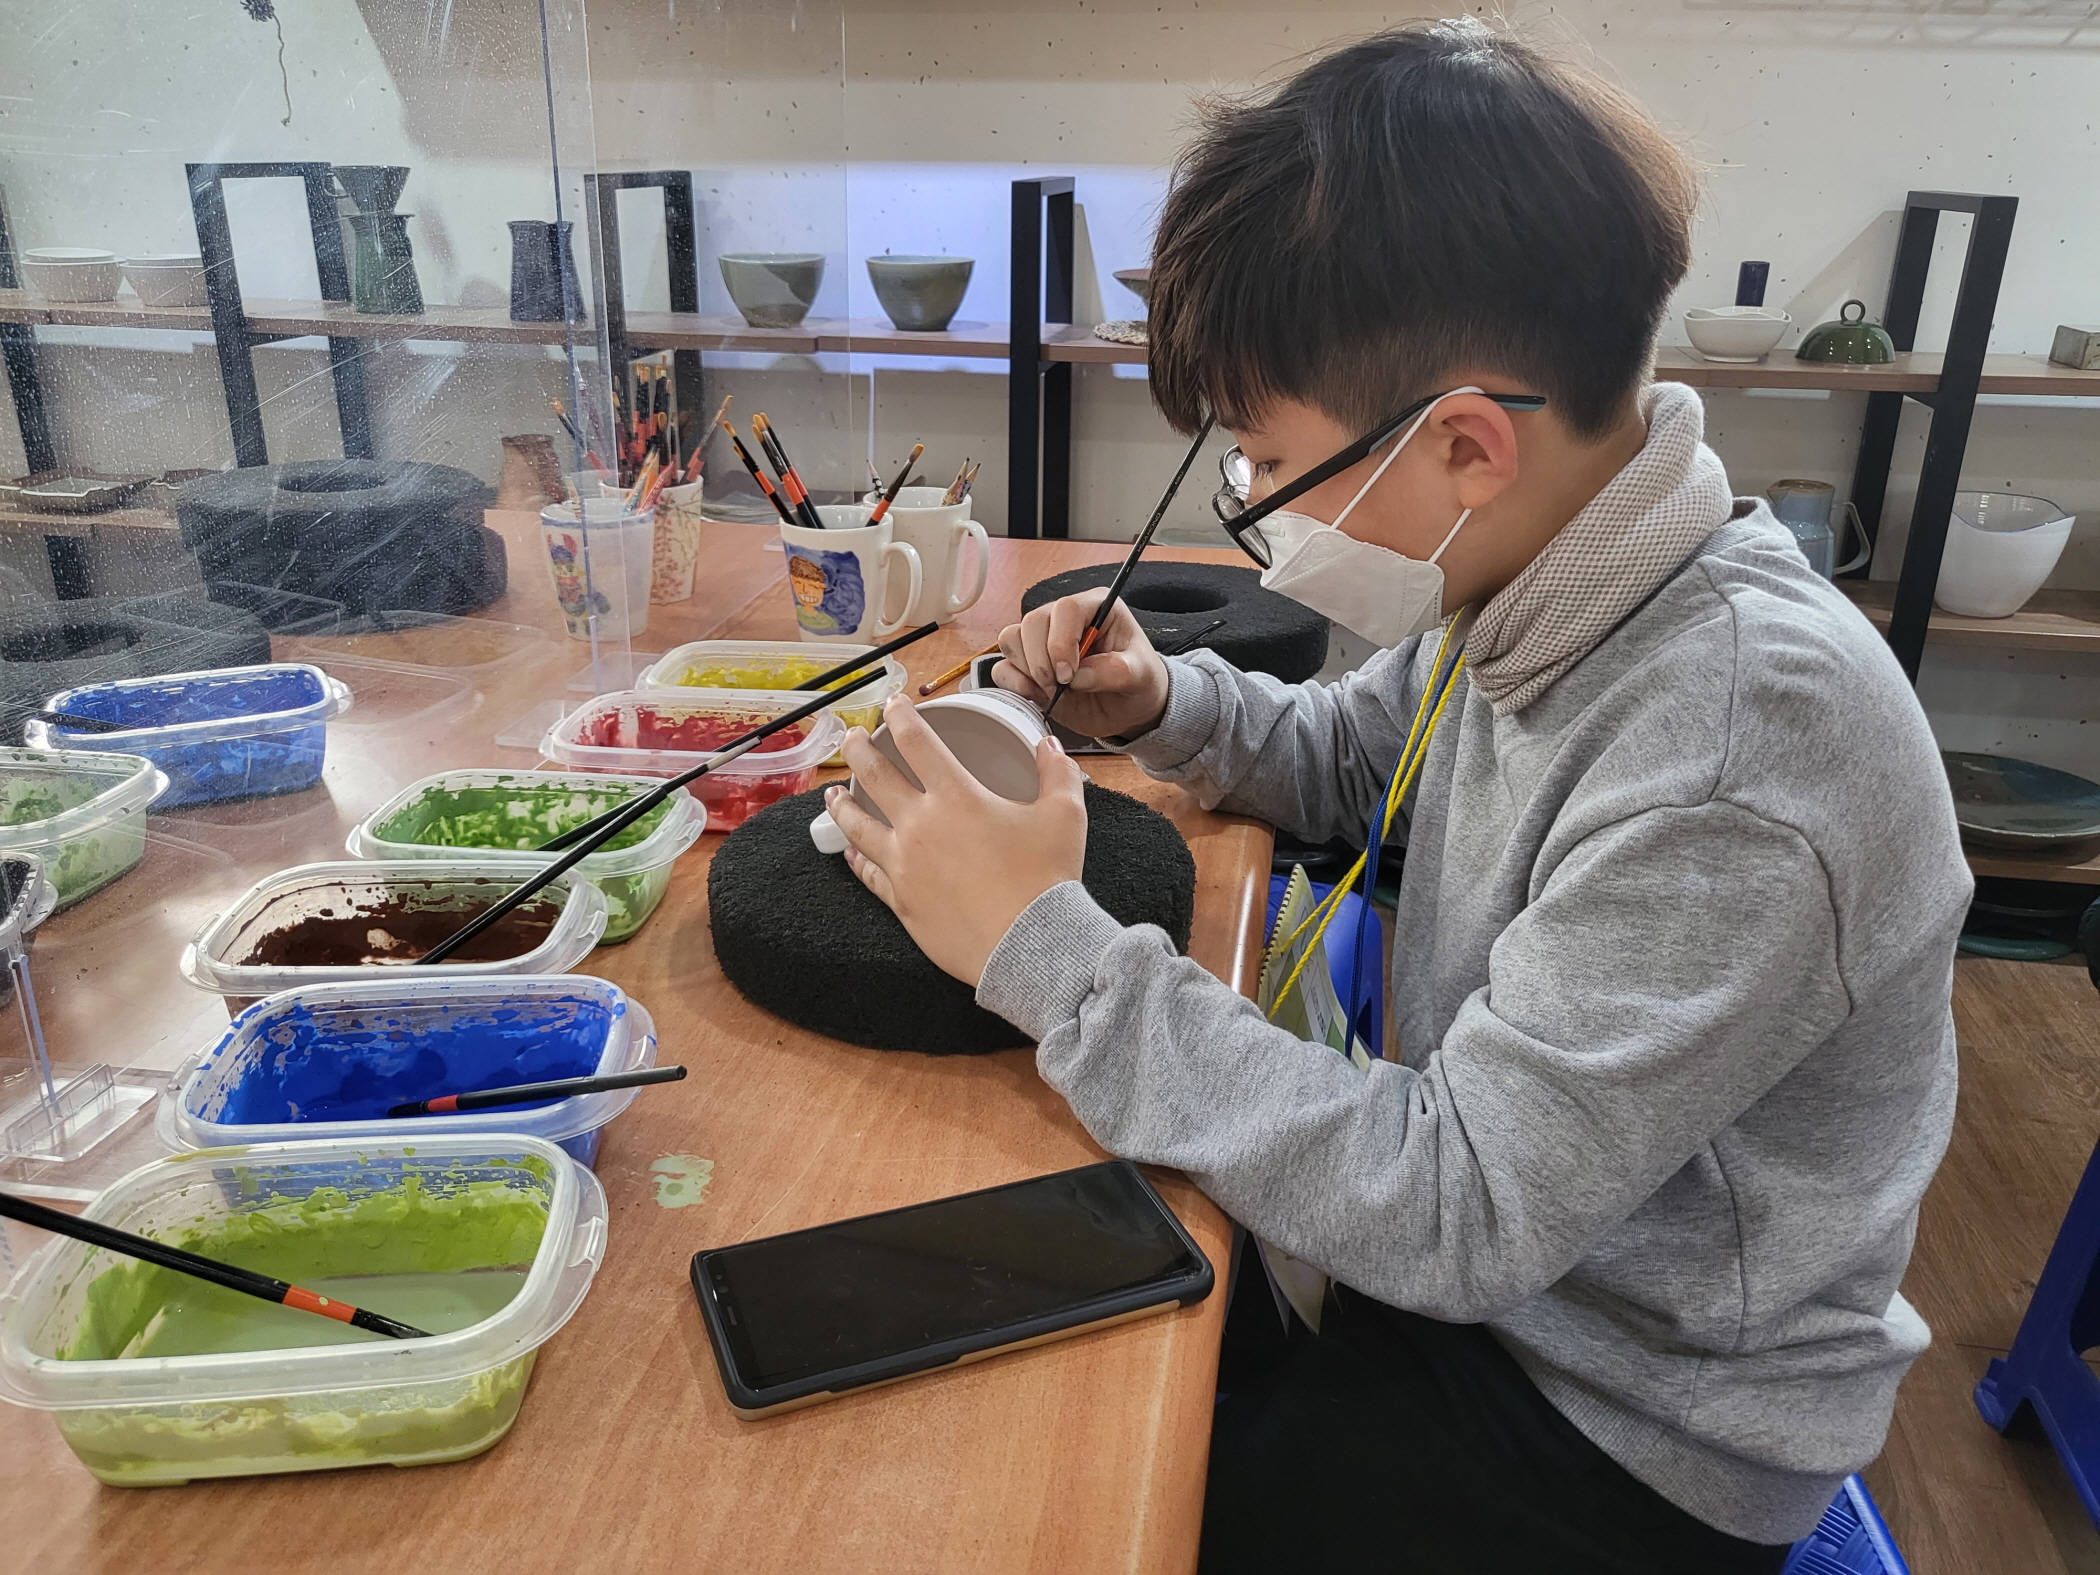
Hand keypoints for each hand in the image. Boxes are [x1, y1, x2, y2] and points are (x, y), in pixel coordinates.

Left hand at [827, 695, 1089, 987]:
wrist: (1029, 945)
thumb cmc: (1047, 879)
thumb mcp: (1064, 815)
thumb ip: (1056, 773)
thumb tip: (1048, 746)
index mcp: (956, 796)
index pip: (916, 741)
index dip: (901, 715)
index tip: (893, 704)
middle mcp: (920, 826)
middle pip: (874, 776)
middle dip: (859, 750)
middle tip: (852, 738)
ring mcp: (904, 865)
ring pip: (857, 826)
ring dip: (842, 804)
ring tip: (832, 793)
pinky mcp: (901, 902)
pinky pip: (868, 874)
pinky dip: (856, 860)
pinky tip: (849, 853)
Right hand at [993, 588, 1169, 740]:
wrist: (1127, 710)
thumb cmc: (1138, 683)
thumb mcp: (1141, 676)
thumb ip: (1116, 671)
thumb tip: (1079, 676)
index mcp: (1095, 607)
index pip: (1066, 609)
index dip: (1061, 641)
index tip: (1070, 673)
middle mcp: (1064, 620)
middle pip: (1032, 622)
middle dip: (1042, 660)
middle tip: (1062, 685)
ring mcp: (1042, 641)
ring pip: (1011, 639)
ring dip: (1028, 670)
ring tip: (1054, 690)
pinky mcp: (1027, 666)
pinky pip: (1002, 666)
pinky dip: (1014, 683)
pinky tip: (1038, 695)